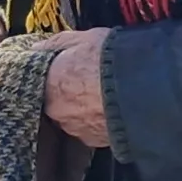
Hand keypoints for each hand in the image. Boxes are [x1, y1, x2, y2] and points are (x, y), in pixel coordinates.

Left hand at [42, 28, 114, 147]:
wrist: (144, 89)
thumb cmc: (111, 59)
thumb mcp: (82, 39)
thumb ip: (55, 44)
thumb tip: (38, 47)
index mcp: (47, 84)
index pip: (37, 82)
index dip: (51, 77)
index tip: (61, 70)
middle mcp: (56, 111)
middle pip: (55, 102)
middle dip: (66, 93)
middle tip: (85, 80)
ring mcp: (75, 129)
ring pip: (73, 118)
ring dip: (83, 109)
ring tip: (103, 95)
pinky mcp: (95, 142)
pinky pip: (91, 129)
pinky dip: (98, 120)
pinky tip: (112, 108)